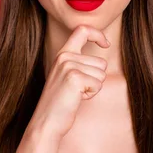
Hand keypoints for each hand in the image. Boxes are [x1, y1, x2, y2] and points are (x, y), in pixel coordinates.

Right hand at [29, 24, 109, 140]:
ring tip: (75, 94)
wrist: (47, 122)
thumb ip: (79, 63)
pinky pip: (98, 84)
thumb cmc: (61, 103)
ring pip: (102, 73)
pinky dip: (91, 95)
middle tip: (77, 90)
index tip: (106, 44)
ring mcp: (68, 66)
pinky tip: (77, 99)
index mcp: (62, 54)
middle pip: (101, 62)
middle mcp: (64, 56)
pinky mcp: (74, 78)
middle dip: (96, 79)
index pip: (82, 30)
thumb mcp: (67, 76)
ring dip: (93, 87)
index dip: (98, 34)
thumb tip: (103, 53)